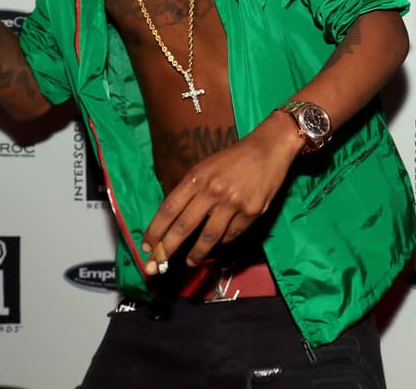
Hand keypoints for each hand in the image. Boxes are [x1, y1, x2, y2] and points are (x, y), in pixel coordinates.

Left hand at [141, 115, 298, 271]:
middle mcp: (212, 190)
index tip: (146, 247)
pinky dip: (223, 241)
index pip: (169, 209)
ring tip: (191, 261)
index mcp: (196, 177)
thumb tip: (173, 221)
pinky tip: (219, 242)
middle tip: (158, 266)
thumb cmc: (233, 159)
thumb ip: (190, 190)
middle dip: (167, 250)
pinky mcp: (251, 212)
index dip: (155, 231)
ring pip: (208, 237)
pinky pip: (232, 235)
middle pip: (183, 227)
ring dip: (196, 254)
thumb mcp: (205, 167)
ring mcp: (232, 203)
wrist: (268, 148)